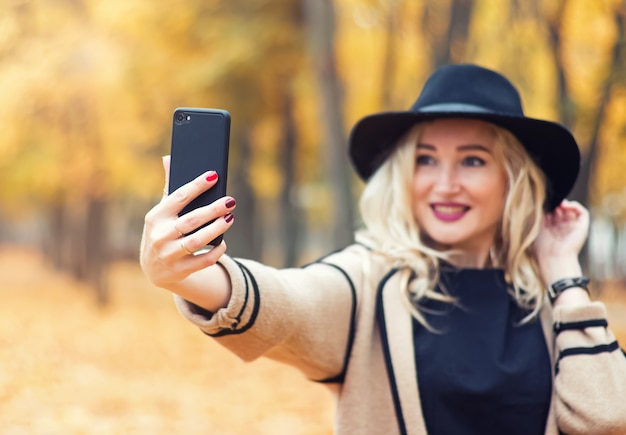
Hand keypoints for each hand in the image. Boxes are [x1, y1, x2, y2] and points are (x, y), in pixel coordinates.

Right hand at [139, 156, 236, 290]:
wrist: (154, 269)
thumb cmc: (163, 231)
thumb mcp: (162, 212)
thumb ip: (169, 188)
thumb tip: (169, 158)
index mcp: (155, 216)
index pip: (178, 197)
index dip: (196, 186)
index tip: (214, 176)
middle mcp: (160, 235)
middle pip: (191, 220)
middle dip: (213, 209)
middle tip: (231, 201)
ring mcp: (168, 254)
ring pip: (197, 240)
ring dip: (216, 229)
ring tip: (230, 218)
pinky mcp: (179, 270)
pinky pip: (203, 261)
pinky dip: (215, 251)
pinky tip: (223, 242)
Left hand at [534, 200, 588, 260]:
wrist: (555, 257)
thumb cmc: (544, 250)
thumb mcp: (539, 231)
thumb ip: (542, 220)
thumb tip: (543, 208)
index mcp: (553, 232)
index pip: (554, 215)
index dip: (550, 209)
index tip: (544, 206)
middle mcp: (564, 230)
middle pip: (563, 212)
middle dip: (557, 206)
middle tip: (552, 204)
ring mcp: (573, 228)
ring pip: (572, 211)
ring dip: (566, 205)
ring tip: (559, 204)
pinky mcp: (582, 228)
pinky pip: (583, 213)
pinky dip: (576, 206)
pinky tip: (566, 205)